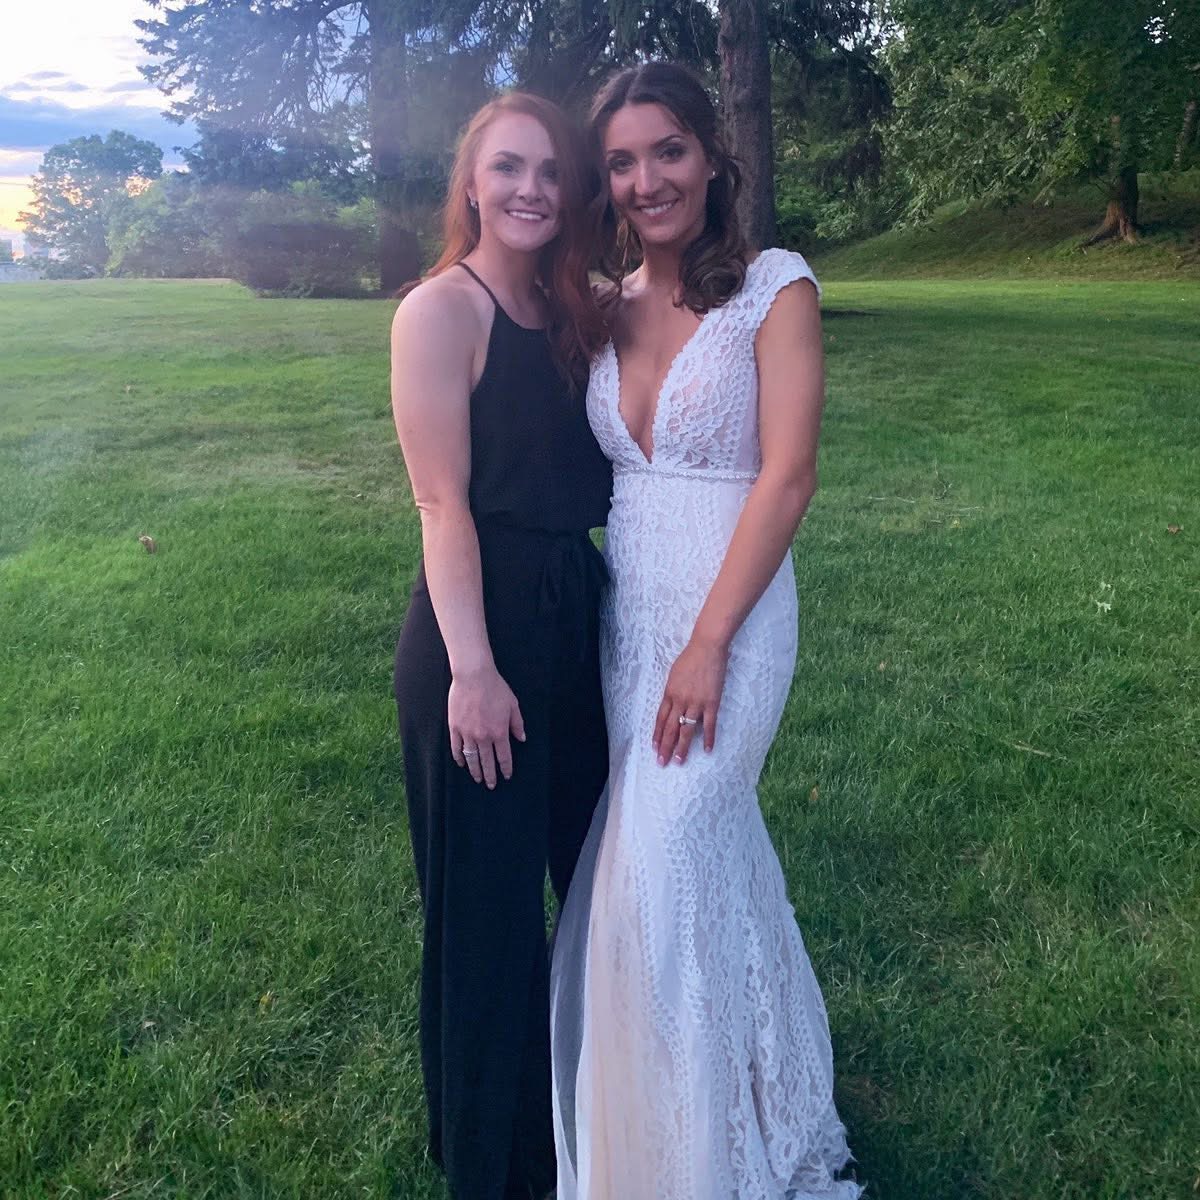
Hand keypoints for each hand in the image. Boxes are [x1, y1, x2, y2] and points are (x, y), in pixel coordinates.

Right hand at [448, 665, 525, 788]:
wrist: (474, 676)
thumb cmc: (496, 688)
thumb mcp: (513, 705)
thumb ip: (517, 724)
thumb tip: (522, 739)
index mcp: (499, 732)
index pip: (504, 756)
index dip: (505, 768)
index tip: (506, 776)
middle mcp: (483, 736)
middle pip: (487, 762)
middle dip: (490, 775)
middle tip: (491, 785)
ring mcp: (467, 733)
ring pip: (471, 758)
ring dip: (475, 770)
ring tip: (478, 779)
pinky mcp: (455, 727)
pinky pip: (456, 747)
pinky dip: (459, 758)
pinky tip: (462, 764)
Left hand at [653, 636, 728, 765]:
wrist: (707, 648)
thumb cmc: (690, 658)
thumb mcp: (674, 674)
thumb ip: (672, 691)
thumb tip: (671, 704)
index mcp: (670, 693)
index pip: (660, 718)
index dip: (657, 734)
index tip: (654, 747)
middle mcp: (680, 700)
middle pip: (670, 728)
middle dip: (665, 746)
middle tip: (661, 762)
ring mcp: (696, 703)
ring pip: (687, 730)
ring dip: (682, 747)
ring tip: (679, 761)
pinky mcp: (712, 702)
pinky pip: (709, 724)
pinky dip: (709, 738)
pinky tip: (708, 750)